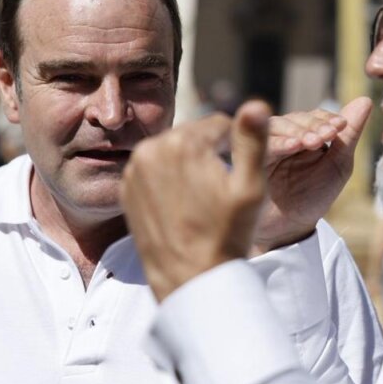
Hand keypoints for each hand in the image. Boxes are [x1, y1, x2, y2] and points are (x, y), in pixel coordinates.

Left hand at [122, 101, 270, 300]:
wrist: (191, 280)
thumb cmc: (227, 236)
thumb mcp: (250, 188)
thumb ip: (252, 140)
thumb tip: (257, 103)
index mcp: (182, 142)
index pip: (219, 124)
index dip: (237, 147)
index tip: (240, 175)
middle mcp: (150, 149)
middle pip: (194, 136)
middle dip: (211, 154)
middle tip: (222, 190)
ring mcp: (133, 170)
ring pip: (174, 152)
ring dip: (190, 165)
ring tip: (204, 199)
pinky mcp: (125, 189)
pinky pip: (155, 171)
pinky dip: (170, 180)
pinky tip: (184, 206)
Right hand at [254, 97, 372, 251]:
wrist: (290, 227)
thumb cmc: (315, 195)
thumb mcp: (338, 165)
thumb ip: (349, 135)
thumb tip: (365, 100)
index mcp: (304, 134)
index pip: (314, 116)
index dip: (327, 118)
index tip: (341, 126)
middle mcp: (283, 135)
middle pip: (295, 119)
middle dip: (313, 125)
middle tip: (328, 135)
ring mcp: (264, 145)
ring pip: (277, 127)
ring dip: (297, 131)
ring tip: (313, 142)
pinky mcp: (247, 157)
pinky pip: (261, 143)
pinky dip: (278, 142)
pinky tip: (292, 147)